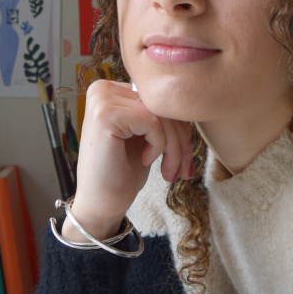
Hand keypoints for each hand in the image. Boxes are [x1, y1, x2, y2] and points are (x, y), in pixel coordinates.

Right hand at [64, 79, 192, 240]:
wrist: (101, 204)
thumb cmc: (123, 172)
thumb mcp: (146, 137)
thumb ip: (161, 115)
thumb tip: (191, 103)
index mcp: (112, 90)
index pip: (159, 99)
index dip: (180, 127)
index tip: (185, 156)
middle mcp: (103, 89)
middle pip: (162, 104)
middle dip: (181, 140)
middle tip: (184, 170)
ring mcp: (102, 100)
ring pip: (161, 114)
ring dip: (174, 148)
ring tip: (169, 171)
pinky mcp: (106, 114)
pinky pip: (154, 122)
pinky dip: (158, 146)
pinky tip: (145, 161)